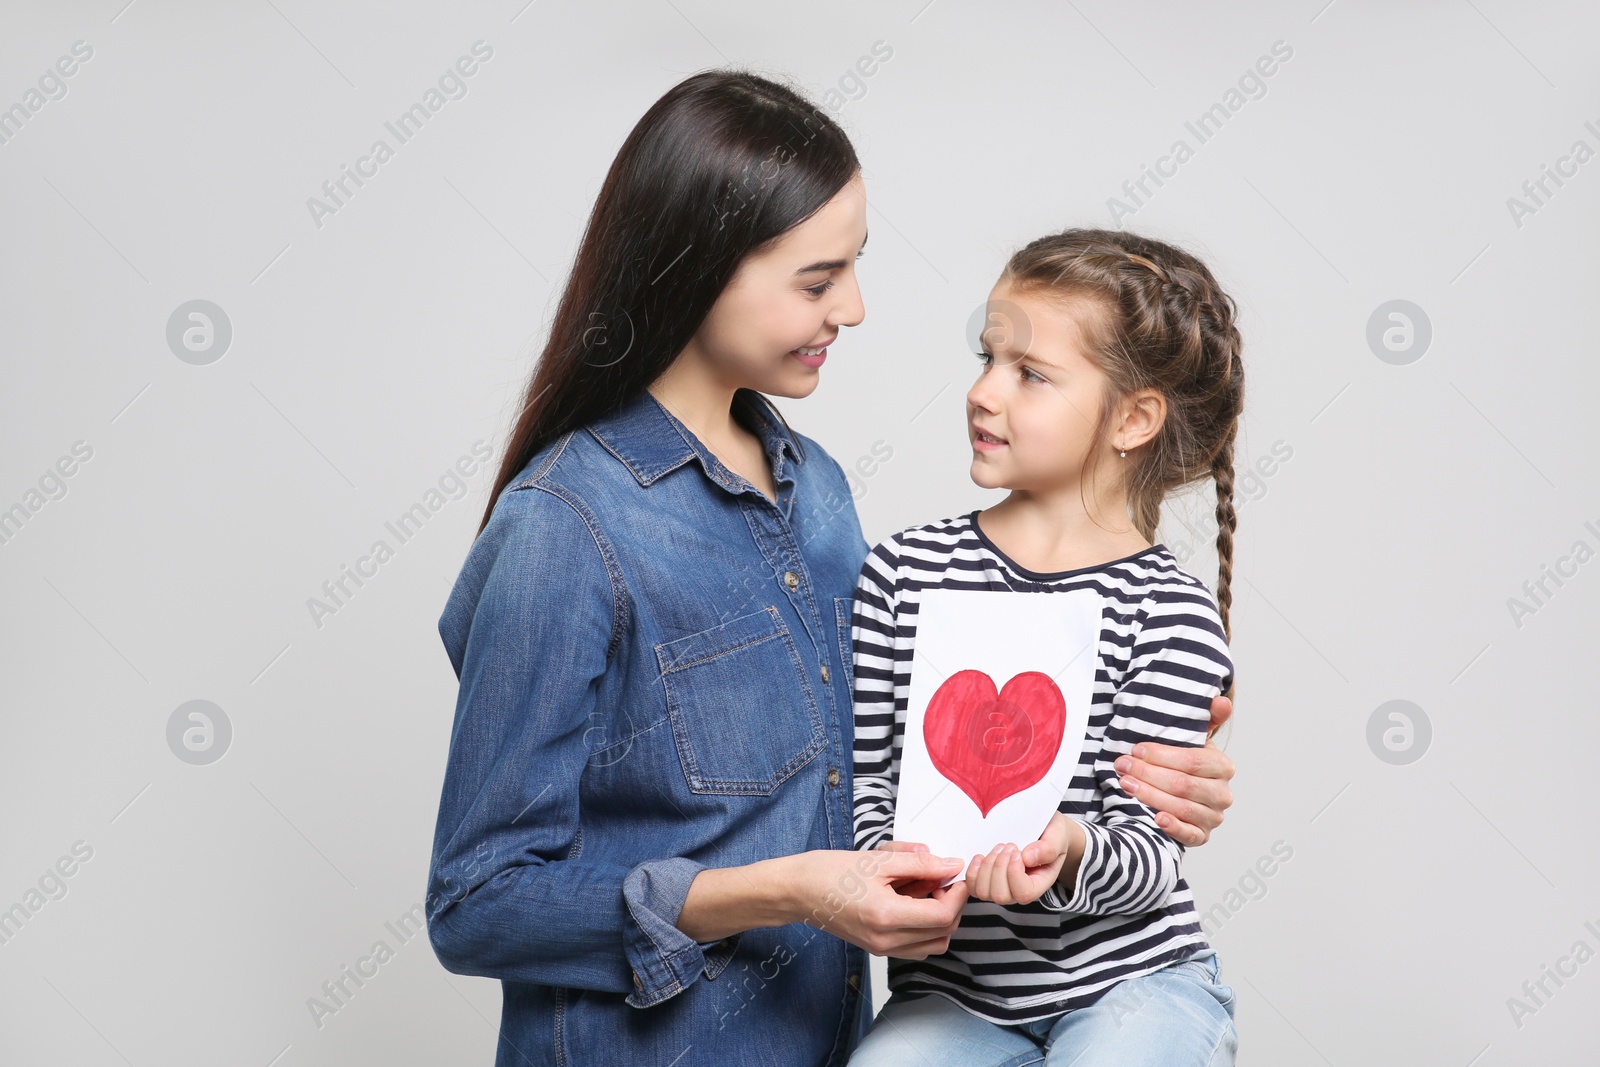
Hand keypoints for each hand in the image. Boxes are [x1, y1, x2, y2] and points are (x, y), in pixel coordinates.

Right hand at [786, 848, 969, 958]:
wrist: (798, 891)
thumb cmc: (830, 872)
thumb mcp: (878, 859)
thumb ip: (919, 863)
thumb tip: (951, 865)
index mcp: (886, 916)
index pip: (943, 916)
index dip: (958, 894)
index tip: (957, 874)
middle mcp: (886, 941)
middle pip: (943, 933)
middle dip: (953, 905)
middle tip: (942, 879)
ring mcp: (882, 949)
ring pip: (933, 944)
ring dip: (941, 918)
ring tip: (927, 891)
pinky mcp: (878, 948)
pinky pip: (916, 946)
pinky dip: (925, 926)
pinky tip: (913, 902)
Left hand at [965, 814, 1078, 905]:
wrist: (1043, 829)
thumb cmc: (1051, 834)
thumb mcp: (1058, 836)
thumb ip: (1049, 848)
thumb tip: (1027, 858)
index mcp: (1039, 884)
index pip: (1024, 894)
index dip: (1014, 873)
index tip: (1017, 851)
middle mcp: (1019, 891)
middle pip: (1000, 895)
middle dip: (999, 867)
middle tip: (1008, 845)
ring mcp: (1001, 887)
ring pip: (984, 892)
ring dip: (987, 867)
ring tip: (998, 848)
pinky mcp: (987, 881)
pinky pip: (972, 886)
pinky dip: (973, 871)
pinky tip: (981, 856)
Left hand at [1114, 694, 1235, 845]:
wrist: (1181, 794)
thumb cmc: (1182, 763)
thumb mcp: (1192, 739)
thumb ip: (1206, 719)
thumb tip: (1220, 700)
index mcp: (1223, 766)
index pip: (1193, 761)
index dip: (1162, 755)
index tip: (1136, 749)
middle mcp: (1222, 794)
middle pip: (1184, 785)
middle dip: (1149, 774)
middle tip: (1122, 766)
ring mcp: (1213, 817)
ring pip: (1182, 807)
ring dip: (1150, 795)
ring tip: (1125, 784)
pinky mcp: (1201, 836)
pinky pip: (1189, 835)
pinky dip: (1172, 826)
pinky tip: (1155, 818)